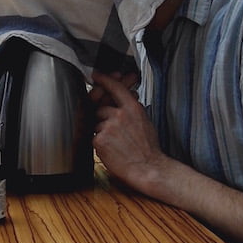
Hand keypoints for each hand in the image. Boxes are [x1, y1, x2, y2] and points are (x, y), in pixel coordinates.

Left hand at [91, 72, 167, 191]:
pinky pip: (94, 136)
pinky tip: (113, 149)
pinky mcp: (99, 140)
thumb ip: (134, 108)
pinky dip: (101, 143)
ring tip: (117, 143)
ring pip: (97, 123)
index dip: (105, 79)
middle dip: (104, 116)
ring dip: (103, 131)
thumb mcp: (145, 121)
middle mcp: (120, 115)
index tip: (97, 75)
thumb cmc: (148, 148)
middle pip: (102, 107)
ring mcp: (108, 127)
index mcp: (132, 108)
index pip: (115, 87)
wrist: (148, 168)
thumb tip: (130, 96)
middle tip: (112, 127)